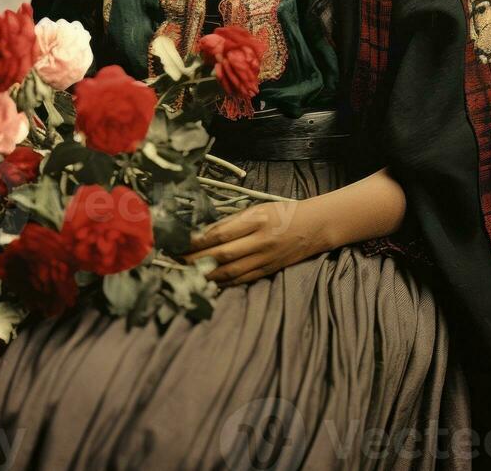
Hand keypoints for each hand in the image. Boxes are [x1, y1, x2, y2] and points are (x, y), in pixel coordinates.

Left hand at [182, 197, 327, 286]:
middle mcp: (260, 240)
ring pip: (230, 271)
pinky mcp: (269, 270)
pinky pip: (243, 279)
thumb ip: (235, 220)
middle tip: (176, 261)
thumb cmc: (283, 212)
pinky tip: (210, 282)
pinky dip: (224, 282)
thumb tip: (206, 231)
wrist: (314, 226)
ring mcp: (265, 258)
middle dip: (196, 260)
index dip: (198, 240)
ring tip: (188, 274)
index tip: (180, 243)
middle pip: (222, 254)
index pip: (221, 232)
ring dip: (206, 274)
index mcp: (257, 219)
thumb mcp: (259, 208)